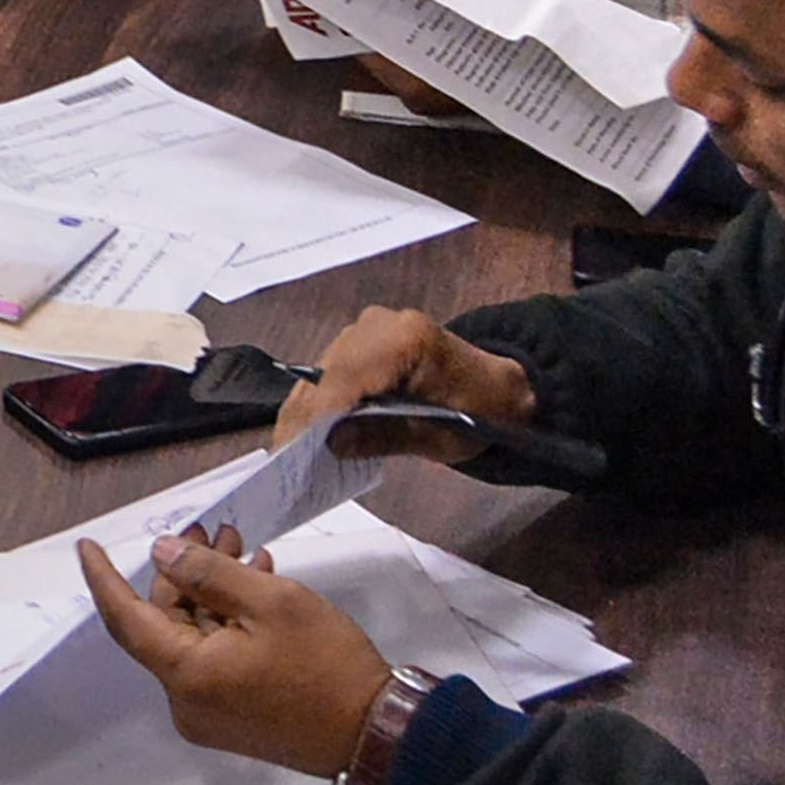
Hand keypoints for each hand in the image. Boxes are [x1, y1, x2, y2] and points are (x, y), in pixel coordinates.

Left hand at [78, 527, 393, 773]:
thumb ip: (207, 572)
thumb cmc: (327, 668)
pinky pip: (214, 658)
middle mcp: (188, 701)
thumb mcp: (269, 601)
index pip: (124, 619)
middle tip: (210, 530)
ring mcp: (211, 713)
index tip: (88, 547)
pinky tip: (254, 582)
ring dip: (210, 592)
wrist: (376, 731)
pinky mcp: (234, 716)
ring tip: (239, 547)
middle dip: (183, 573)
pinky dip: (227, 621)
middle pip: (165, 624)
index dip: (103, 578)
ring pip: (193, 637)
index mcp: (185, 676)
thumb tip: (161, 554)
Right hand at [271, 306, 538, 453]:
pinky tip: (308, 428)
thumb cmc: (482, 412)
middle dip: (302, 416)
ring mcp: (368, 326)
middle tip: (281, 460)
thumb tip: (331, 443)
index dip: (315, 416)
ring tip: (289, 449)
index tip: (289, 452)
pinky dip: (319, 398)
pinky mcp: (363, 337)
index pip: (346, 378)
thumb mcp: (440, 437)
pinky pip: (332, 368)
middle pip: (326, 373)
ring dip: (306, 409)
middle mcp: (379, 323)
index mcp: (405, 340)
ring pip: (322, 370)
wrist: (504, 384)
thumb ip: (384, 435)